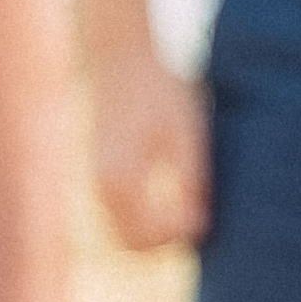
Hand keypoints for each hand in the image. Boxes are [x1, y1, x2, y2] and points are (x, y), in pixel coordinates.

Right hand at [92, 52, 209, 252]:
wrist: (122, 55)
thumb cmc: (159, 90)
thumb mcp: (184, 133)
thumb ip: (190, 182)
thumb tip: (199, 227)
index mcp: (120, 179)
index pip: (145, 239)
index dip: (178, 236)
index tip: (205, 214)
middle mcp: (100, 187)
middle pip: (132, 246)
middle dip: (167, 241)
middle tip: (199, 214)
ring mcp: (95, 182)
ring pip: (123, 233)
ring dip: (155, 231)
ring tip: (189, 203)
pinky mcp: (99, 174)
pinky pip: (120, 215)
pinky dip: (144, 218)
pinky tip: (171, 193)